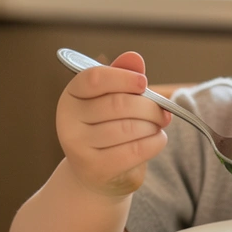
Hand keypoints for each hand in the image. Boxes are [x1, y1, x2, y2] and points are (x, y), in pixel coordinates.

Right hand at [56, 51, 171, 198]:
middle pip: (118, 104)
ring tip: (158, 126)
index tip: (144, 82)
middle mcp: (68, 121)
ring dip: (153, 125)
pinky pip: (135, 150)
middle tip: (163, 111)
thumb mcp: (112, 100)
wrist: (96, 173)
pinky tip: (158, 139)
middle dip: (149, 106)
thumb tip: (134, 58)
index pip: (94, 78)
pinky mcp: (96, 168)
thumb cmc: (108, 128)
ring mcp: (78, 147)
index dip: (123, 78)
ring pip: (129, 128)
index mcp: (71, 97)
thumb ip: (122, 77)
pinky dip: (155, 142)